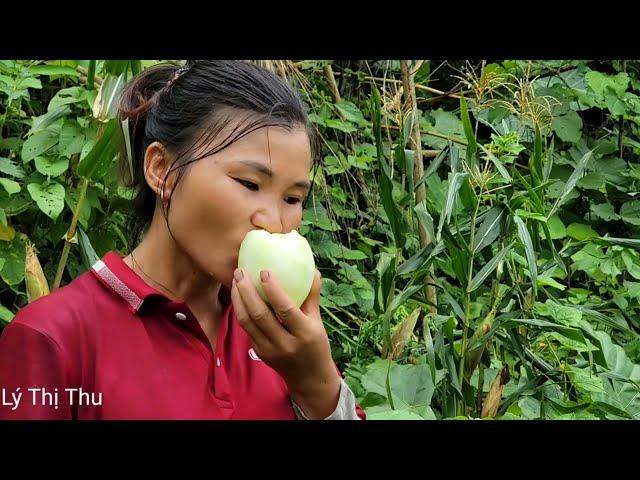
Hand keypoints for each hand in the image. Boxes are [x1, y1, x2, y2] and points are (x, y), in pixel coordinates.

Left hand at [230, 267, 340, 418]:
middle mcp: (285, 343)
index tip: (264, 271)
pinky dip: (240, 311)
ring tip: (235, 280)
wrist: (309, 379)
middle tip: (239, 271)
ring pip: (247, 322)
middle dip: (246, 291)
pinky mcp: (259, 353)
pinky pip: (247, 329)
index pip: (285, 309)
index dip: (273, 290)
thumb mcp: (318, 322)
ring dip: (238, 299)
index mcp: (304, 333)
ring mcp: (270, 350)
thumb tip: (313, 271)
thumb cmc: (316, 345)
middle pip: (260, 315)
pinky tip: (239, 296)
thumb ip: (313, 297)